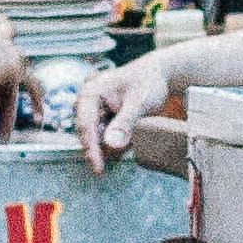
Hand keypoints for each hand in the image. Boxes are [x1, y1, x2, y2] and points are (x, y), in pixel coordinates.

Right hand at [74, 46, 185, 170]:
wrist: (157, 74)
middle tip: (122, 156)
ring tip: (132, 141)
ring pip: (95, 137)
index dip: (90, 148)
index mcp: (90, 92)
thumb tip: (111, 145)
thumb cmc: (149, 82)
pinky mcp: (100, 116)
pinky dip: (115, 141)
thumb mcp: (140, 103)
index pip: (85, 125)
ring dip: (111, 146)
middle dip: (103, 148)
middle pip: (87, 133)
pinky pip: (103, 136)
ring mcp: (92, 108)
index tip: (98, 168)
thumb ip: (125, 123)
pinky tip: (130, 140)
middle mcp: (86, 100)